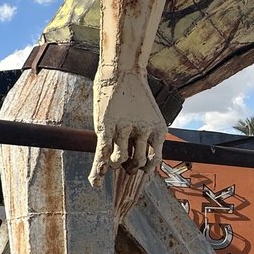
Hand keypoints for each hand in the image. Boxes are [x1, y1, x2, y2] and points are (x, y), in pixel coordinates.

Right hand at [89, 72, 165, 189]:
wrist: (123, 71)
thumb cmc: (136, 94)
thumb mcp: (151, 115)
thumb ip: (150, 134)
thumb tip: (146, 157)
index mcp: (158, 130)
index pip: (155, 160)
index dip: (147, 169)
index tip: (141, 173)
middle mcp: (143, 131)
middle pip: (139, 163)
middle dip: (132, 168)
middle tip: (126, 164)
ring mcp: (124, 130)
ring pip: (121, 160)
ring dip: (116, 164)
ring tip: (112, 158)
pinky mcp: (106, 127)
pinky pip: (102, 155)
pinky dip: (98, 171)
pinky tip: (95, 182)